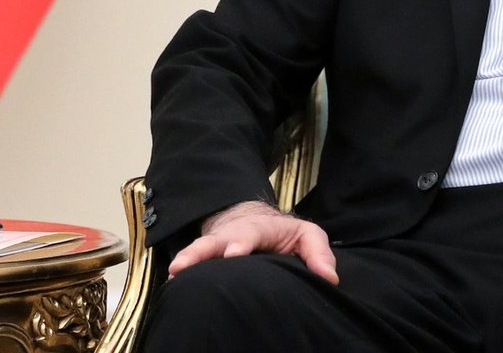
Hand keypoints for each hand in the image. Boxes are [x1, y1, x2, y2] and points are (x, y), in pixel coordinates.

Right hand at [167, 200, 339, 284]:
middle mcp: (234, 234)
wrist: (252, 220)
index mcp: (260, 228)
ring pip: (200, 248)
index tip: (234, 255)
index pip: (250, 234)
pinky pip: (193, 261)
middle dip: (203, 251)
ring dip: (188, 259)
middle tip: (189, 265)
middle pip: (216, 240)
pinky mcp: (208, 255)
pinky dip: (183, 267)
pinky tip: (172, 281)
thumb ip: (319, 254)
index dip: (241, 244)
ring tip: (175, 272)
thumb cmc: (284, 235)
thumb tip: (330, 279)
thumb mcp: (307, 236)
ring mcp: (218, 243)